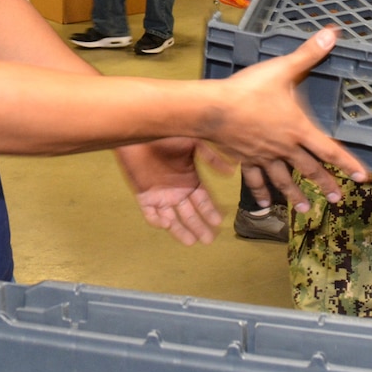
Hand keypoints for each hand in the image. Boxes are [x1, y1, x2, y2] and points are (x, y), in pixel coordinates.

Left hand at [114, 138, 231, 244]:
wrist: (140, 130)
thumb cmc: (168, 133)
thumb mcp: (194, 143)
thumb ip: (211, 157)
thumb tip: (231, 170)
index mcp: (190, 179)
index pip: (203, 200)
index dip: (210, 211)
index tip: (219, 222)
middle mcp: (177, 190)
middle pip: (190, 213)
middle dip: (199, 226)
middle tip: (208, 240)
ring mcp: (160, 194)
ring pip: (172, 218)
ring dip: (181, 230)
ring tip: (191, 241)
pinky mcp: (144, 195)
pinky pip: (150, 214)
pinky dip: (157, 221)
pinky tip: (167, 223)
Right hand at [207, 28, 367, 211]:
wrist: (213, 110)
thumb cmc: (249, 89)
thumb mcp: (282, 69)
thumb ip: (308, 54)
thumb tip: (333, 34)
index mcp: (297, 129)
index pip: (329, 150)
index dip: (348, 163)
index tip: (363, 178)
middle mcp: (284, 148)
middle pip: (309, 170)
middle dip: (325, 183)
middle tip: (337, 199)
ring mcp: (264, 156)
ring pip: (284, 180)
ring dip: (296, 195)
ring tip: (306, 209)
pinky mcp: (245, 159)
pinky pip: (255, 179)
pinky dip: (260, 192)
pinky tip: (263, 205)